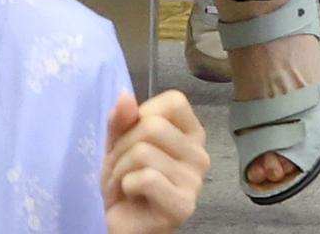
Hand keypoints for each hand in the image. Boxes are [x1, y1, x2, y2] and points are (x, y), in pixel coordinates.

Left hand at [102, 89, 210, 233]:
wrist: (122, 222)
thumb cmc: (125, 180)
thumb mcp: (119, 143)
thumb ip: (122, 120)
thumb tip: (125, 97)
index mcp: (192, 134)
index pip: (175, 101)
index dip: (143, 113)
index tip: (132, 136)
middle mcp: (200, 155)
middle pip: (153, 126)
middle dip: (122, 146)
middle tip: (119, 167)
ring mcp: (195, 182)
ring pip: (144, 152)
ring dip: (119, 169)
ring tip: (121, 183)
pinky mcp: (183, 205)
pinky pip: (146, 179)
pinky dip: (125, 186)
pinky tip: (130, 196)